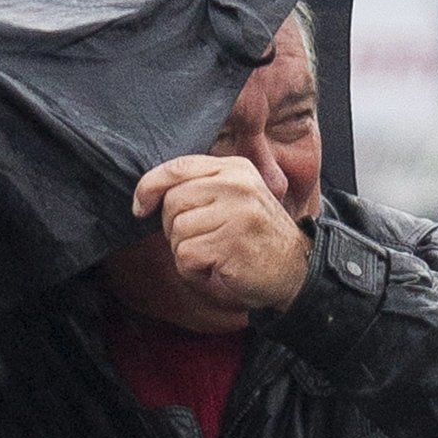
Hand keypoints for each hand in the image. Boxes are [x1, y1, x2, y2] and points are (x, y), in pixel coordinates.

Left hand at [132, 155, 310, 312]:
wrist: (297, 271)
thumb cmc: (257, 238)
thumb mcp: (236, 199)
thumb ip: (202, 187)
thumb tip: (150, 192)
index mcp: (235, 168)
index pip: (177, 167)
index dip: (149, 186)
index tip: (140, 207)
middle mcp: (236, 184)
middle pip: (173, 202)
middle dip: (174, 228)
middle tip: (200, 242)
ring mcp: (236, 212)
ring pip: (177, 231)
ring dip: (186, 252)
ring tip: (214, 256)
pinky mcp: (231, 242)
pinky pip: (186, 256)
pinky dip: (194, 271)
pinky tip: (216, 269)